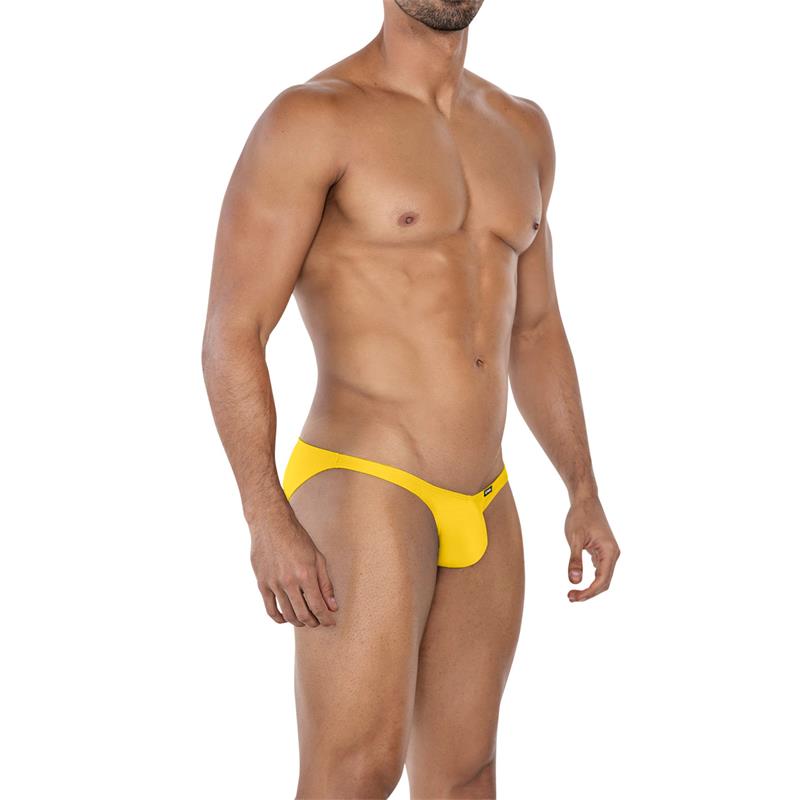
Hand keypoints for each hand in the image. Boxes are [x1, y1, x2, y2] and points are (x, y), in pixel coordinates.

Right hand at [250, 512, 337, 626]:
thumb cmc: (297, 538)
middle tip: (319, 622)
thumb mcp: (318, 557)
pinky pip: (270, 609)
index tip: (331, 623)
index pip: (318, 606)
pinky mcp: (262, 584)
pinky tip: (286, 618)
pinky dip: (279, 619)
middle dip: (313, 622)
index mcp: (306, 574)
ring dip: (298, 622)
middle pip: (303, 614)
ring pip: (287, 614)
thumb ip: (326, 583)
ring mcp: (273, 584)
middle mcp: (289, 582)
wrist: (271, 525)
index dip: (326, 618)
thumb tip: (332, 606)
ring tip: (305, 620)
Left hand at [565, 496, 620, 601]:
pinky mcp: (603, 550)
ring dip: (590, 587)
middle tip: (570, 597)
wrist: (585, 500)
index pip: (602, 580)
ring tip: (573, 593)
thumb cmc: (579, 516)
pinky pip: (600, 570)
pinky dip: (591, 579)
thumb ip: (575, 560)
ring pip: (603, 577)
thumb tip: (574, 581)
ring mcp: (609, 552)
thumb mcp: (574, 538)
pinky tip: (579, 582)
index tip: (573, 597)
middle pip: (604, 582)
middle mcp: (613, 554)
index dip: (588, 592)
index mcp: (609, 551)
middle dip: (589, 593)